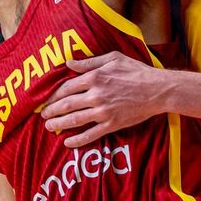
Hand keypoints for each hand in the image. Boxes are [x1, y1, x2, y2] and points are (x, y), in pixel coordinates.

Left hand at [41, 53, 167, 147]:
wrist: (158, 90)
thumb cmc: (136, 71)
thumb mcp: (113, 58)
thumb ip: (89, 61)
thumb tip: (69, 62)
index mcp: (95, 77)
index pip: (66, 87)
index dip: (53, 94)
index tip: (46, 99)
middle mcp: (96, 95)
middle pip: (67, 104)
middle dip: (52, 110)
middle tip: (43, 115)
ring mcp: (103, 112)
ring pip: (74, 120)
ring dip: (59, 124)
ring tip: (49, 126)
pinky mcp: (112, 124)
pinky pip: (91, 134)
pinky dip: (77, 140)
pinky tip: (67, 142)